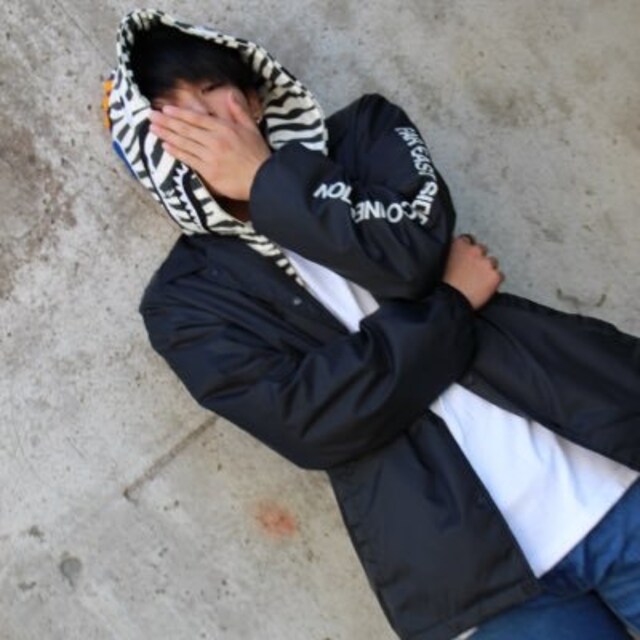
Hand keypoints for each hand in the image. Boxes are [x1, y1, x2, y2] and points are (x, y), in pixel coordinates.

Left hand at [148, 93, 270, 200]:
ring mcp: (211, 156)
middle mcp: (215, 140)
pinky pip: (189, 159)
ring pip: (184, 143)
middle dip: (167, 122)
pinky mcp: (209, 172)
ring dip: (167, 135)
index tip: (166, 109)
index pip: (197, 118)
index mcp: (225, 128)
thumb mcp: (252, 129)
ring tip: (153, 129)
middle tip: (150, 116)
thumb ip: (239, 111)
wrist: (264, 179)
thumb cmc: (258, 155)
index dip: (180, 114)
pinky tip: (166, 146)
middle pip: (187, 129)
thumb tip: (231, 95)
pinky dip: (176, 152)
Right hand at [443, 234, 503, 309]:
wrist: (451, 300)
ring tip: (477, 281)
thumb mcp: (442, 263)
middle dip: (479, 258)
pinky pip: (499, 276)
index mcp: (459, 245)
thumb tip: (456, 251)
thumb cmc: (444, 285)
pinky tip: (484, 287)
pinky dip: (494, 281)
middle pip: (482, 249)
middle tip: (471, 271)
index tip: (466, 257)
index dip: (467, 249)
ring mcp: (486, 262)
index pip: (468, 240)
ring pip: (493, 262)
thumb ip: (452, 253)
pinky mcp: (495, 275)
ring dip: (487, 269)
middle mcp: (474, 250)